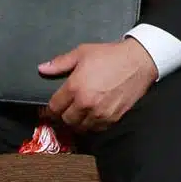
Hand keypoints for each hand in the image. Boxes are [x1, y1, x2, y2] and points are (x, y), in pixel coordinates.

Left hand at [43, 37, 157, 132]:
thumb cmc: (110, 55)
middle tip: (64, 112)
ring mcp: (100, 113)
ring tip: (78, 116)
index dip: (48, 110)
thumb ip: (60, 63)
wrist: (138, 62)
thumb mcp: (82, 53)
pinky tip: (92, 116)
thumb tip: (42, 69)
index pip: (54, 107)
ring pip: (81, 128)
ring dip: (77, 123)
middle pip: (66, 120)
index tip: (48, 111)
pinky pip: (97, 129)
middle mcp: (86, 103)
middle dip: (63, 117)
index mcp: (75, 87)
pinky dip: (92, 125)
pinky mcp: (113, 118)